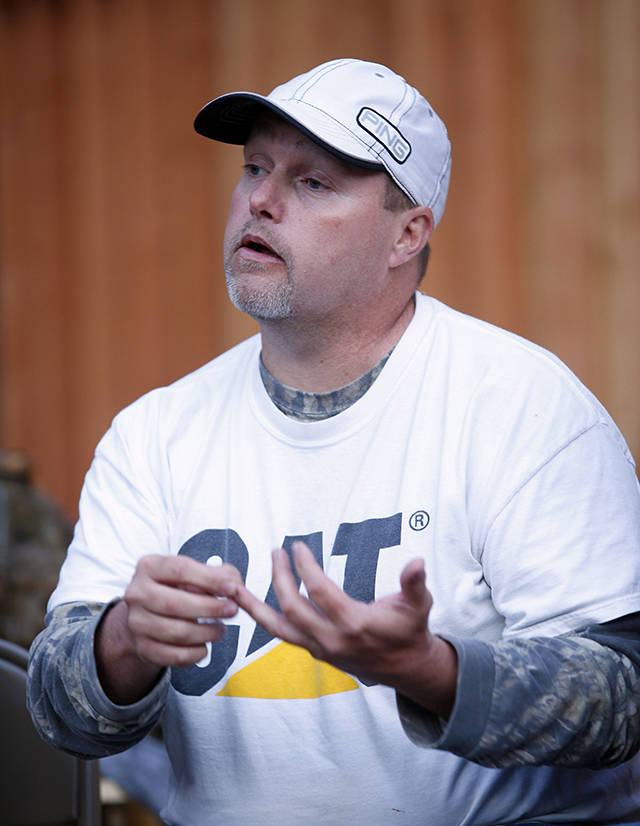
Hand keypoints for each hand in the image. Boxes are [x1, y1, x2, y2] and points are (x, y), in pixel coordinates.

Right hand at [96, 554, 241, 702]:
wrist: (145, 613)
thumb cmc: (173, 588)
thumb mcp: (191, 571)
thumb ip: (216, 573)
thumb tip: (233, 585)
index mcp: (149, 567)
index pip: (180, 570)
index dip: (210, 580)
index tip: (232, 587)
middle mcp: (137, 593)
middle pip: (177, 604)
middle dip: (212, 608)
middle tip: (232, 610)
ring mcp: (137, 622)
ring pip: (179, 633)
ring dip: (208, 632)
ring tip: (220, 628)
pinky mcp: (142, 648)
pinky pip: (176, 656)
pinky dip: (197, 652)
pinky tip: (204, 644)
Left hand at [233, 541, 456, 715]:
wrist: (406, 668)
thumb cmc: (410, 631)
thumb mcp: (419, 605)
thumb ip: (414, 583)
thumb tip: (417, 562)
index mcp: (354, 625)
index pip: (320, 592)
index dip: (306, 567)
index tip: (297, 547)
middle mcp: (332, 640)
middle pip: (293, 608)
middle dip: (280, 578)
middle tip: (276, 552)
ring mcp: (320, 649)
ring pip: (278, 629)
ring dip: (255, 606)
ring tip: (234, 586)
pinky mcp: (315, 651)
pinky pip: (282, 634)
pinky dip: (264, 618)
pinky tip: (250, 602)